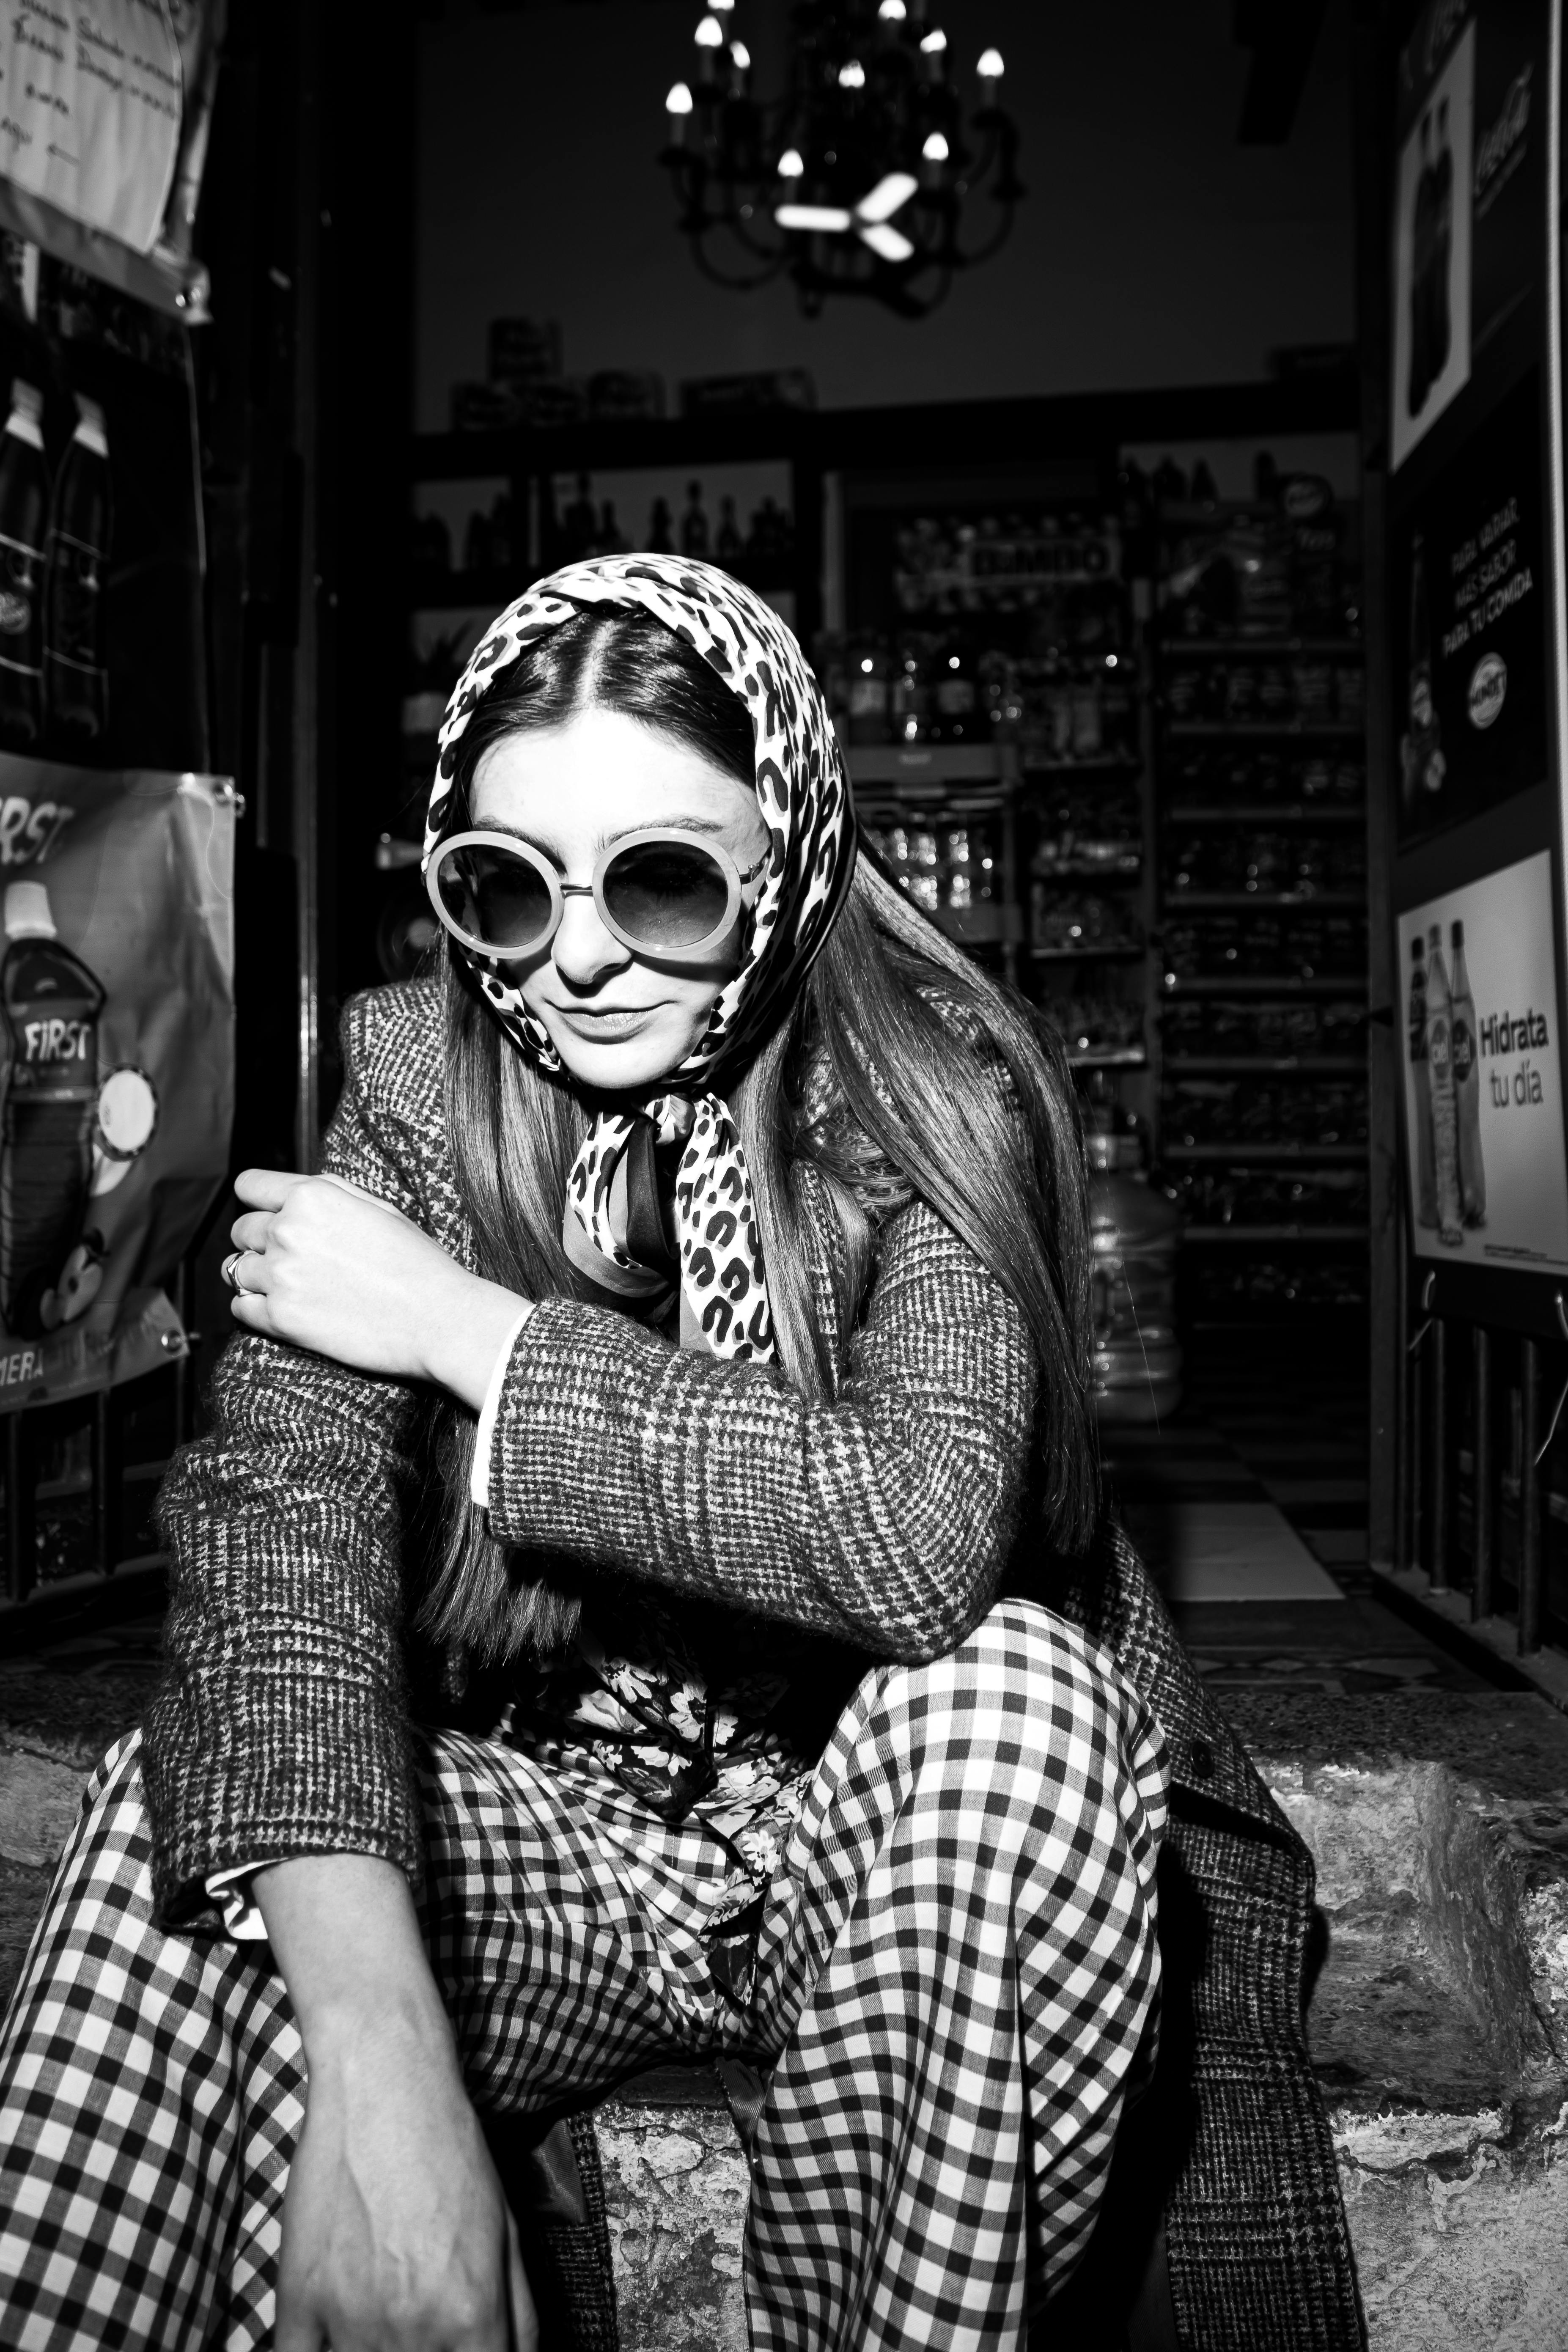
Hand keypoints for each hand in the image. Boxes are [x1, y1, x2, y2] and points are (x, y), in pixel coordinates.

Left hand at [226, 1170, 528, 1408]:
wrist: (439, 1318)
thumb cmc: (418, 1263)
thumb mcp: (378, 1207)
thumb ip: (329, 1194)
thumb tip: (293, 1192)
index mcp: (312, 1196)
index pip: (249, 1186)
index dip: (258, 1201)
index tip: (267, 1215)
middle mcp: (288, 1230)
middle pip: (241, 1231)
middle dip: (259, 1242)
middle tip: (291, 1258)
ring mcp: (280, 1275)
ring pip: (235, 1270)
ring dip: (257, 1277)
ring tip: (289, 1286)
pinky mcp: (280, 1319)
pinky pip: (240, 1308)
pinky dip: (255, 1309)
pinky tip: (285, 1309)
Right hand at [276, 2009, 536, 2351]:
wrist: (385, 2083)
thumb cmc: (449, 2147)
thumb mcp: (506, 2229)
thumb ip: (518, 2313)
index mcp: (470, 2314)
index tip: (467, 2350)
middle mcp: (412, 2328)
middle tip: (424, 2330)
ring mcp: (350, 2318)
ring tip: (386, 2324)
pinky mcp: (298, 2298)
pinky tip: (338, 2333)